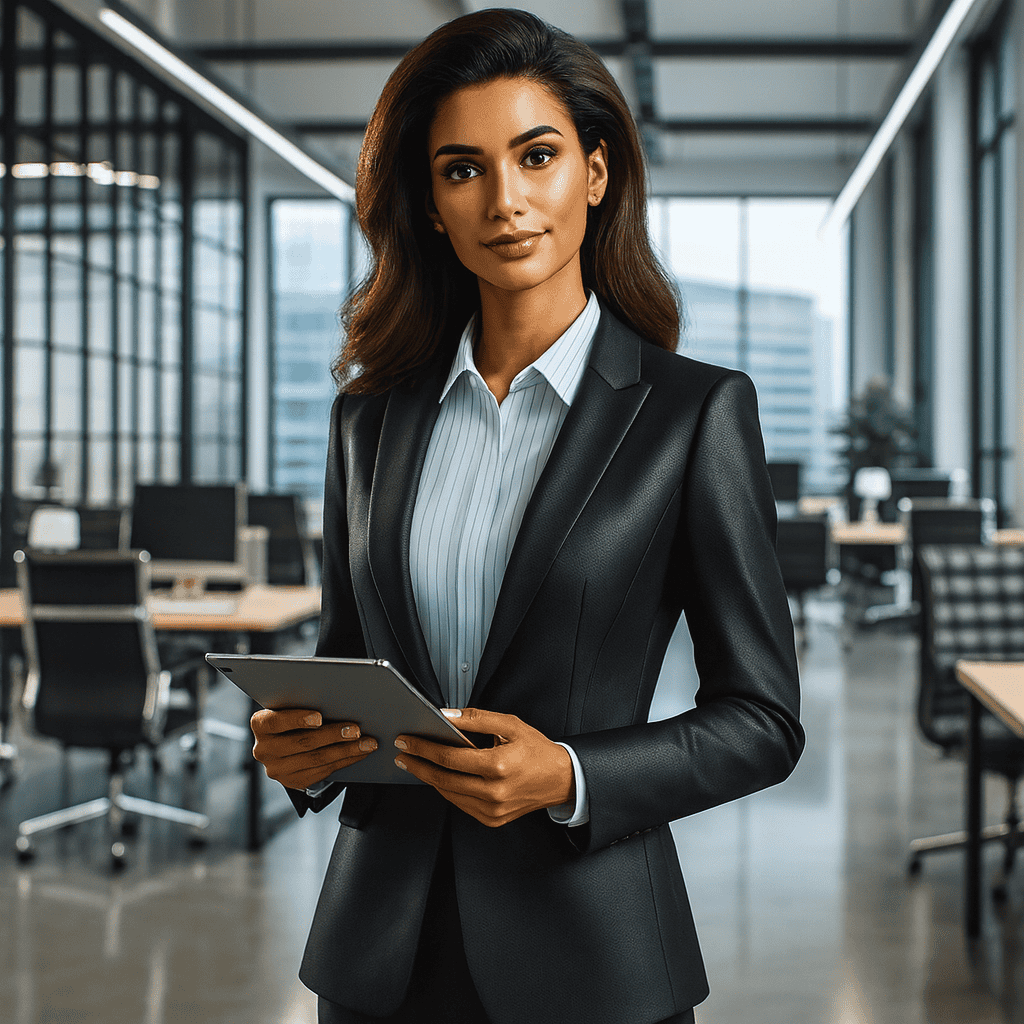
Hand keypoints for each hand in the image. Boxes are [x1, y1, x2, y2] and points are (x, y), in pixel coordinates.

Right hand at [250, 707, 376, 790]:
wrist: (285, 742)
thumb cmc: (294, 713)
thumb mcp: (291, 705)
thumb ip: (304, 700)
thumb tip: (339, 695)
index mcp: (260, 724)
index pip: (275, 722)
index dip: (297, 719)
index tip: (319, 716)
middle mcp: (263, 749)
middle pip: (302, 742)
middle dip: (333, 735)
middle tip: (356, 729)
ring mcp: (277, 769)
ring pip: (316, 759)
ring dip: (346, 750)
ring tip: (367, 742)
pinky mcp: (293, 781)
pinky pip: (323, 772)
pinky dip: (345, 760)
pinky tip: (360, 752)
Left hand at [393, 707, 573, 827]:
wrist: (561, 780)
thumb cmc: (537, 751)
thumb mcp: (510, 725)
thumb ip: (476, 719)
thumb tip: (447, 716)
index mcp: (498, 766)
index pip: (449, 757)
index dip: (424, 748)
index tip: (408, 740)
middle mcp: (494, 792)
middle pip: (443, 778)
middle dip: (418, 764)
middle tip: (403, 753)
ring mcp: (492, 809)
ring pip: (449, 794)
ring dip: (429, 778)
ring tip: (416, 763)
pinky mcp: (492, 820)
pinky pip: (461, 804)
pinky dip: (447, 790)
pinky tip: (440, 777)